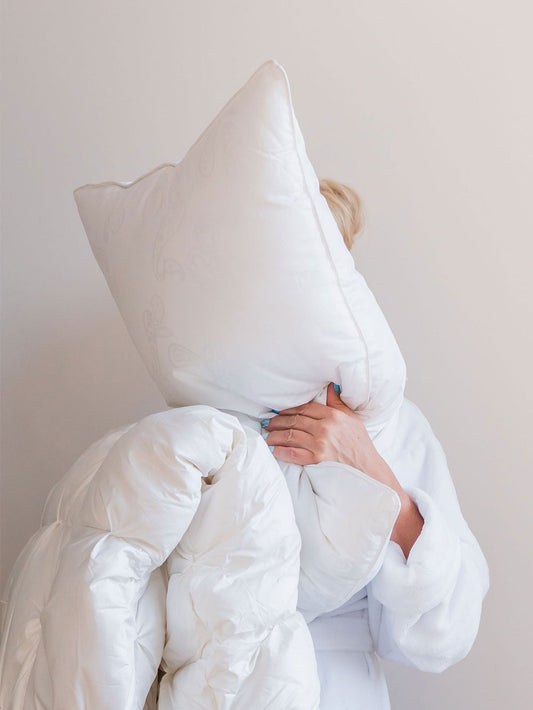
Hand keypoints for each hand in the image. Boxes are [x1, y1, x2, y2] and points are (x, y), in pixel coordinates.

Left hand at [263, 382, 423, 557]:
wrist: (369, 471)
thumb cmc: (361, 445)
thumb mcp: (352, 420)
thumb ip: (338, 403)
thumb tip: (330, 387)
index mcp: (333, 415)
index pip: (304, 408)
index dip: (289, 410)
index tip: (279, 412)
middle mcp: (325, 428)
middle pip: (295, 421)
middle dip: (278, 422)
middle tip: (268, 423)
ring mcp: (320, 444)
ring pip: (291, 436)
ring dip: (275, 435)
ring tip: (267, 436)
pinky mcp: (317, 460)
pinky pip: (294, 453)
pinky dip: (282, 451)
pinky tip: (274, 450)